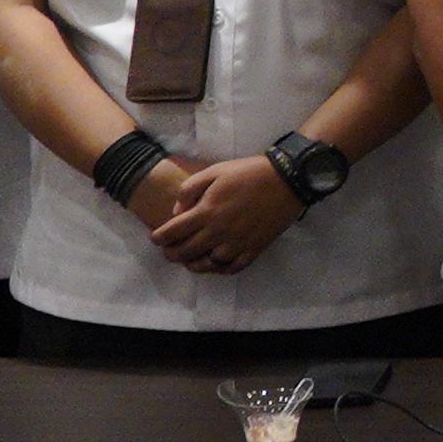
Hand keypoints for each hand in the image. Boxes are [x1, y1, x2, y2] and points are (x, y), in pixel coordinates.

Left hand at [141, 154, 297, 274]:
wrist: (287, 180)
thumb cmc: (248, 173)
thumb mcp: (214, 171)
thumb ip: (189, 190)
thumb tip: (176, 212)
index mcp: (207, 211)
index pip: (173, 232)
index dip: (159, 238)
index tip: (156, 238)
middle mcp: (219, 232)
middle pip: (186, 252)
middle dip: (172, 253)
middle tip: (168, 251)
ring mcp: (238, 243)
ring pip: (208, 265)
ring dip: (193, 265)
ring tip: (189, 261)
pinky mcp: (254, 249)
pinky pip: (232, 268)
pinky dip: (220, 270)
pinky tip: (215, 264)